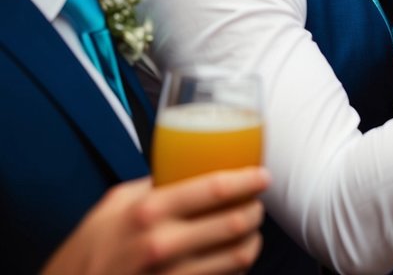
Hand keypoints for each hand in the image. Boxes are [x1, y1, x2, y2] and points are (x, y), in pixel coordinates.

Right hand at [40, 168, 268, 274]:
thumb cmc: (92, 248)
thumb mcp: (115, 205)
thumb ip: (155, 185)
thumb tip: (190, 166)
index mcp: (148, 212)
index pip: (215, 189)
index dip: (248, 180)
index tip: (262, 176)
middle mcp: (161, 244)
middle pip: (235, 222)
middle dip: (255, 210)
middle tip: (256, 203)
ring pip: (239, 256)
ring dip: (253, 240)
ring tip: (249, 231)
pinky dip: (237, 267)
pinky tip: (231, 258)